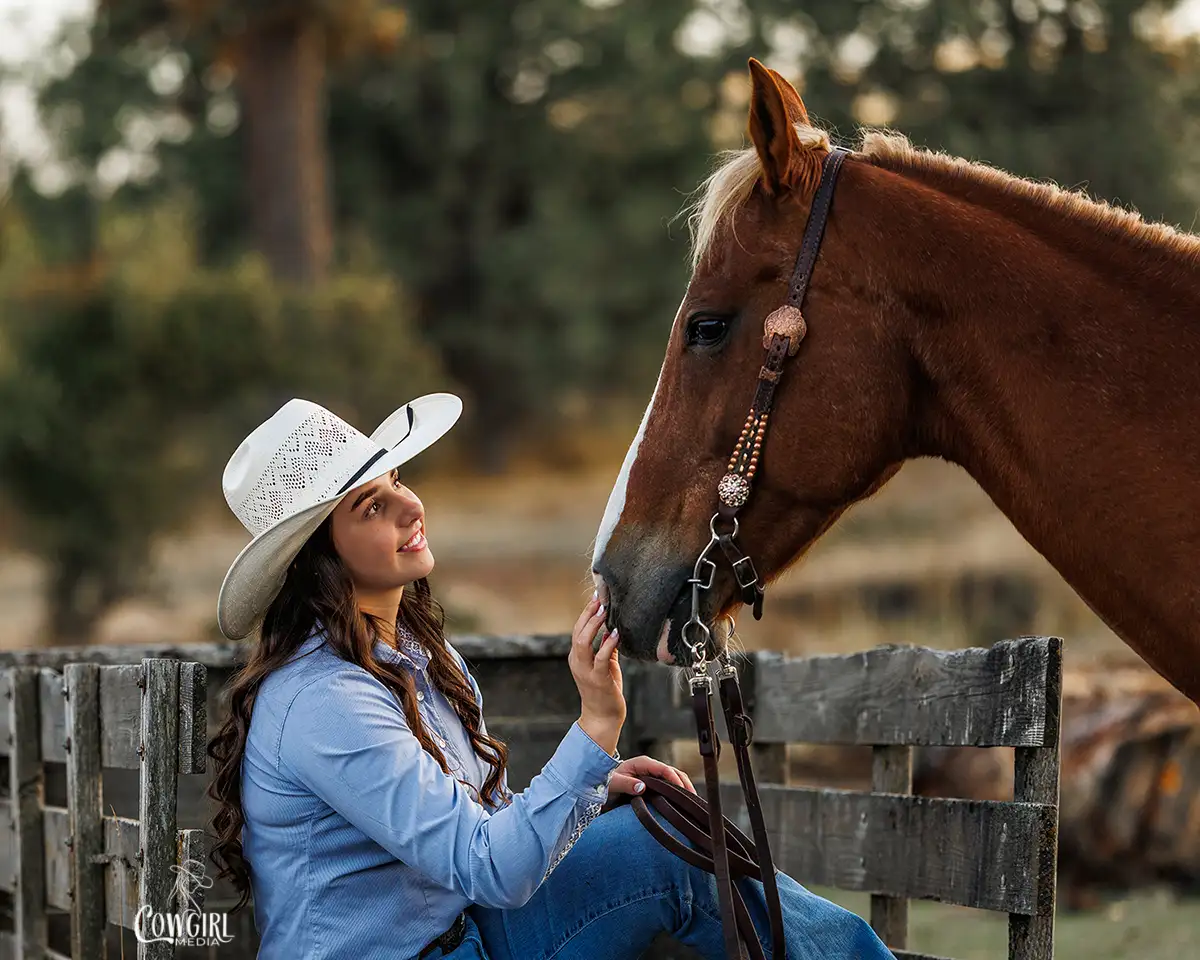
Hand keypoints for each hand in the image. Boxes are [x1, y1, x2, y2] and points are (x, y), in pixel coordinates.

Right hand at [569, 593, 625, 734]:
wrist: (602, 718)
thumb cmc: (605, 691)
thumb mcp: (605, 667)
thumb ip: (606, 649)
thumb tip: (611, 631)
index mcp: (577, 657)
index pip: (578, 630)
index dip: (586, 613)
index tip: (597, 598)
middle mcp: (577, 662)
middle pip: (577, 632)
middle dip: (588, 614)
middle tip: (600, 598)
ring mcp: (585, 671)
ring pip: (583, 642)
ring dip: (594, 625)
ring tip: (605, 611)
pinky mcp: (597, 679)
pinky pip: (600, 658)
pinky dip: (607, 644)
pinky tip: (616, 634)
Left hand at [607, 755, 697, 797]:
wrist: (602, 782)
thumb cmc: (607, 781)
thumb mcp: (614, 783)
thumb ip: (626, 784)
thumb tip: (642, 787)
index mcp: (643, 763)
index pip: (664, 769)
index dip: (675, 780)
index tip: (683, 792)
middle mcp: (651, 766)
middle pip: (674, 772)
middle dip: (685, 785)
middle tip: (694, 800)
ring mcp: (654, 773)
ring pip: (675, 778)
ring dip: (684, 789)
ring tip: (693, 803)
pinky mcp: (655, 781)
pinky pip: (670, 785)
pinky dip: (679, 792)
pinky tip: (684, 803)